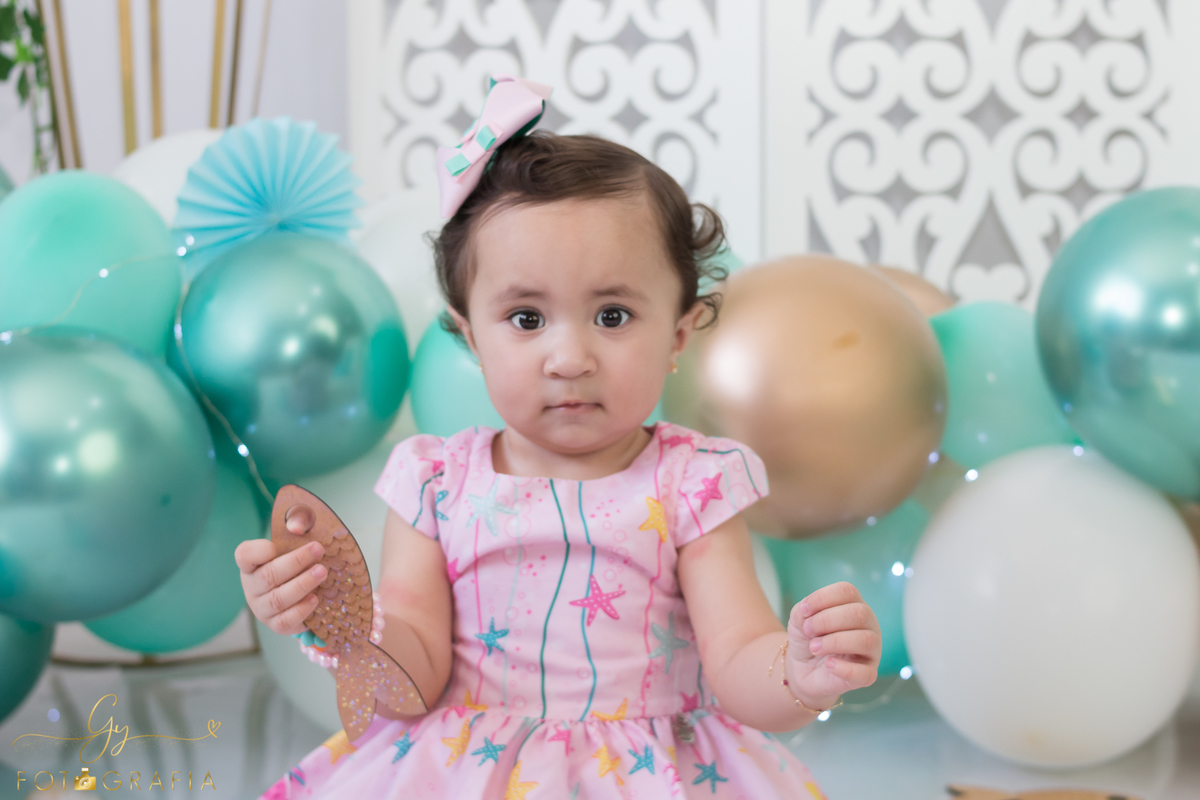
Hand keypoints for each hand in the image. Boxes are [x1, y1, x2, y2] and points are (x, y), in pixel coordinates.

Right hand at [234, 506, 325, 635]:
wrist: (302, 591)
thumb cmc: (295, 561)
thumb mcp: (296, 538)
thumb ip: (298, 522)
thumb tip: (297, 527)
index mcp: (251, 564)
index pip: (245, 555)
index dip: (259, 550)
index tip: (278, 544)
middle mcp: (253, 587)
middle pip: (268, 576)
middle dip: (296, 562)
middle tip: (318, 550)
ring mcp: (262, 607)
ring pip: (278, 599)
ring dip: (302, 585)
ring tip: (322, 572)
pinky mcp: (275, 624)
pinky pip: (285, 622)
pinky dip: (301, 610)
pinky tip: (316, 599)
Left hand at [784, 581, 880, 709]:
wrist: (802, 668)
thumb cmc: (807, 638)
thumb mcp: (799, 619)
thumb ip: (803, 611)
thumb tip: (808, 612)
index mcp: (854, 605)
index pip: (848, 591)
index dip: (822, 598)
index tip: (804, 611)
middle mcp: (869, 625)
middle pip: (859, 613)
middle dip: (826, 620)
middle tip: (808, 631)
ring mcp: (872, 651)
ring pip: (866, 640)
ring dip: (833, 642)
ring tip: (814, 647)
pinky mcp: (868, 675)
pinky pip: (866, 673)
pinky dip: (844, 668)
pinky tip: (828, 664)